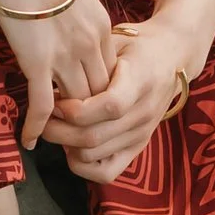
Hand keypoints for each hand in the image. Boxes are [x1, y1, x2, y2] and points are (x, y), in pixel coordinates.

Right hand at [0, 0, 117, 146]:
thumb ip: (74, 9)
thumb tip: (62, 13)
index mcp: (101, 26)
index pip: (108, 72)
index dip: (98, 93)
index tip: (87, 104)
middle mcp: (90, 46)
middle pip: (97, 93)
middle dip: (88, 116)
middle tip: (75, 132)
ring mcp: (66, 56)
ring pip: (74, 103)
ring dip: (65, 124)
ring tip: (54, 139)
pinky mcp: (39, 62)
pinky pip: (42, 103)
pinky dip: (36, 126)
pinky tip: (30, 139)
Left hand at [46, 18, 195, 182]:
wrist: (171, 57)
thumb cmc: (136, 47)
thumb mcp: (116, 41)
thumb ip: (90, 62)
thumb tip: (53, 85)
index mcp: (142, 80)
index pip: (110, 106)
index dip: (77, 109)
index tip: (57, 101)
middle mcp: (145, 112)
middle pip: (94, 137)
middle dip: (58, 130)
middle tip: (44, 116)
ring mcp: (142, 134)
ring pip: (93, 155)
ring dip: (65, 145)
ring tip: (56, 127)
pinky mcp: (138, 148)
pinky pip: (106, 172)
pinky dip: (82, 165)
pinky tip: (72, 146)